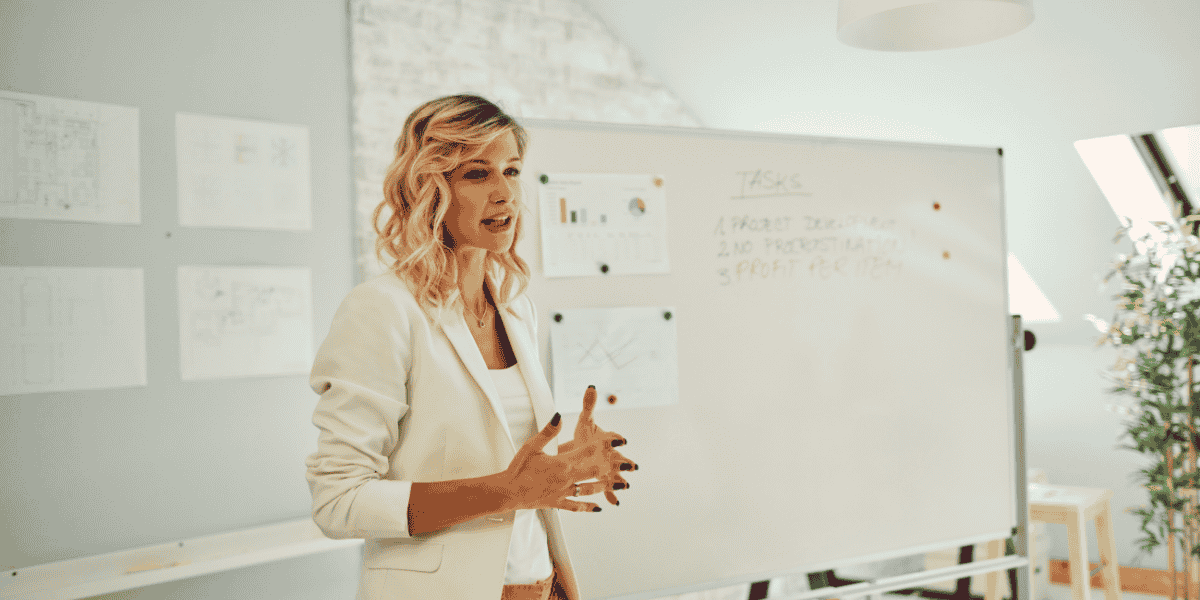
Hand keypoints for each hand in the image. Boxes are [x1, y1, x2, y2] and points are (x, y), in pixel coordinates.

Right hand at [499, 412, 628, 511]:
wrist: (507, 492)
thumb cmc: (518, 468)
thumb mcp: (532, 446)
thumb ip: (548, 431)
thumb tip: (559, 416)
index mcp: (562, 462)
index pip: (588, 451)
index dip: (605, 445)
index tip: (620, 441)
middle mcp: (566, 479)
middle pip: (594, 472)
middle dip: (612, 467)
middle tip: (628, 465)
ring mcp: (563, 492)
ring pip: (590, 490)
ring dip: (606, 487)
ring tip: (621, 485)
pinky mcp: (557, 503)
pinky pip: (576, 506)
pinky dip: (588, 507)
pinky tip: (598, 508)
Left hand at [557, 385, 635, 505]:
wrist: (580, 451)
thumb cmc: (585, 435)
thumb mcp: (585, 421)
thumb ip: (589, 404)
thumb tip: (591, 386)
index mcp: (608, 440)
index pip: (614, 438)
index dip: (617, 439)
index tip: (621, 440)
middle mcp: (612, 455)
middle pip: (620, 458)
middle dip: (626, 462)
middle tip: (632, 466)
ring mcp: (609, 468)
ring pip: (617, 475)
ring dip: (621, 480)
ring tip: (625, 485)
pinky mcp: (604, 479)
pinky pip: (609, 488)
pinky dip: (612, 495)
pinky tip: (615, 502)